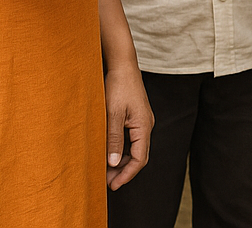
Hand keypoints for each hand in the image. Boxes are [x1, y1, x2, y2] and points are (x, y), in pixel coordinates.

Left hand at [105, 63, 153, 189]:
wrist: (123, 64)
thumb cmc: (118, 86)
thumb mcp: (113, 114)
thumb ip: (114, 139)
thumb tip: (113, 163)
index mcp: (144, 126)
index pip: (139, 159)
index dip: (126, 175)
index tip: (112, 186)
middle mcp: (146, 125)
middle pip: (138, 155)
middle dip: (123, 171)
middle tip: (105, 181)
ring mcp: (142, 120)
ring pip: (135, 148)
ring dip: (121, 160)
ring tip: (104, 169)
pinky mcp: (136, 116)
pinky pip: (132, 139)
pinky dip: (121, 148)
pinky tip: (108, 151)